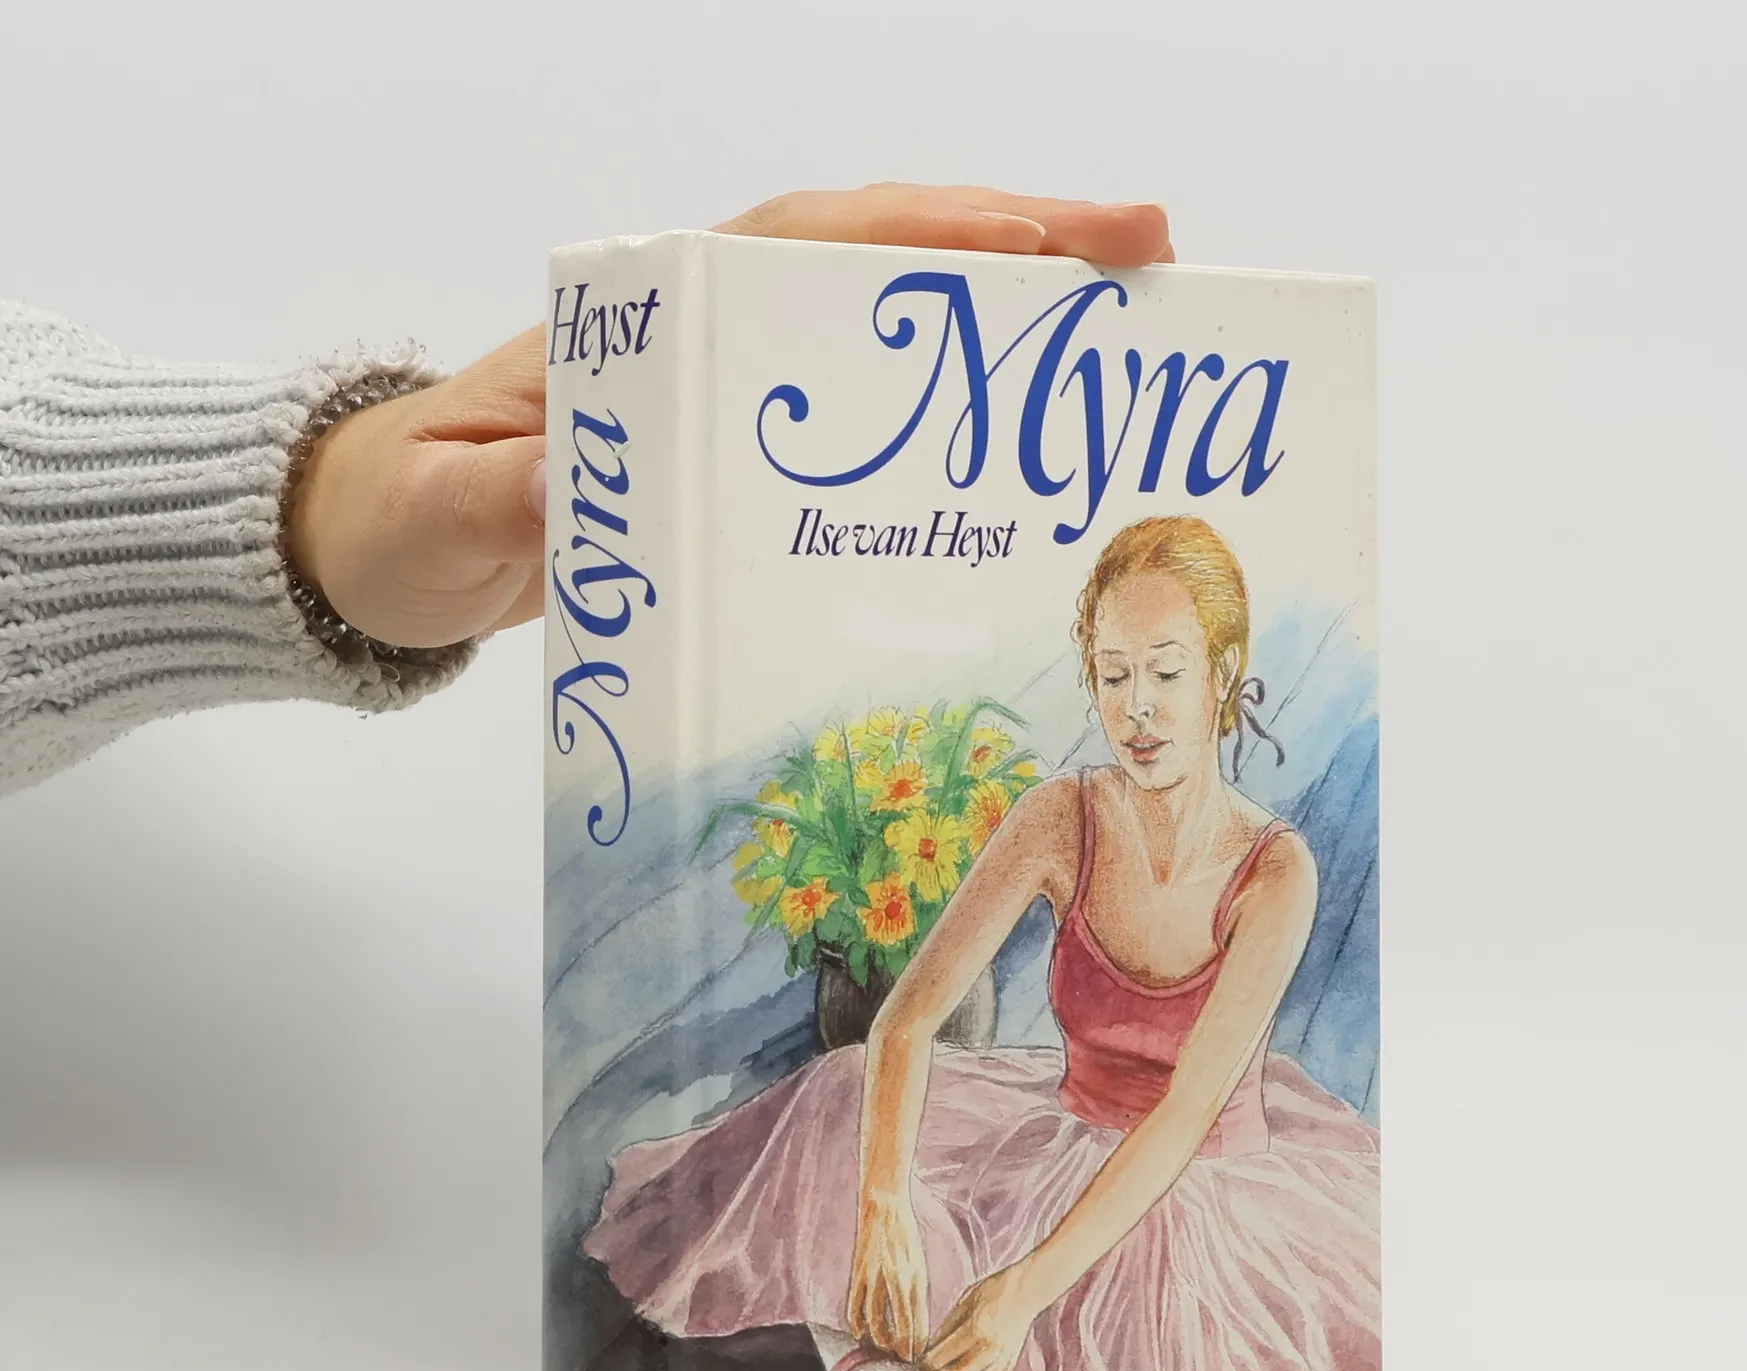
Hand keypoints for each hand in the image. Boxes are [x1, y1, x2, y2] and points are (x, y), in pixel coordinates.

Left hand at [285, 183, 1172, 651]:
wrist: (389, 551)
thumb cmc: (407, 512)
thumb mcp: (440, 511)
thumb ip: (498, 498)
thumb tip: (569, 488)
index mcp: (650, 324)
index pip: (804, 247)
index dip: (930, 236)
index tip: (1042, 240)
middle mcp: (712, 338)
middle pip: (882, 267)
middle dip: (1019, 253)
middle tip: (1150, 258)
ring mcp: (739, 397)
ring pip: (891, 334)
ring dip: (1008, 331)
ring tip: (1128, 341)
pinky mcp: (750, 462)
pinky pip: (871, 424)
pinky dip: (952, 425)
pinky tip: (1028, 458)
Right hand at [847, 1190, 930, 1360]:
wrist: (882, 1203)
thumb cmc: (904, 1234)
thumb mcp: (919, 1263)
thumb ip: (916, 1291)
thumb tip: (916, 1322)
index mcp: (914, 1276)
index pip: (917, 1322)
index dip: (917, 1346)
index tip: (919, 1362)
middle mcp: (894, 1280)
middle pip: (897, 1328)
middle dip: (901, 1350)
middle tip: (904, 1365)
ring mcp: (873, 1278)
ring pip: (874, 1323)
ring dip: (880, 1343)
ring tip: (885, 1355)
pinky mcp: (856, 1275)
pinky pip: (854, 1310)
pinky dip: (858, 1327)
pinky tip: (862, 1337)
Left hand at [923, 1264, 1040, 1370]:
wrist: (1026, 1293)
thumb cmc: (994, 1291)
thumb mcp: (964, 1302)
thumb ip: (946, 1328)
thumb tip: (928, 1350)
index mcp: (976, 1329)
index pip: (940, 1359)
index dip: (924, 1364)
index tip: (918, 1360)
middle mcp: (990, 1350)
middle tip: (928, 1370)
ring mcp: (1001, 1362)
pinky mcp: (1006, 1369)